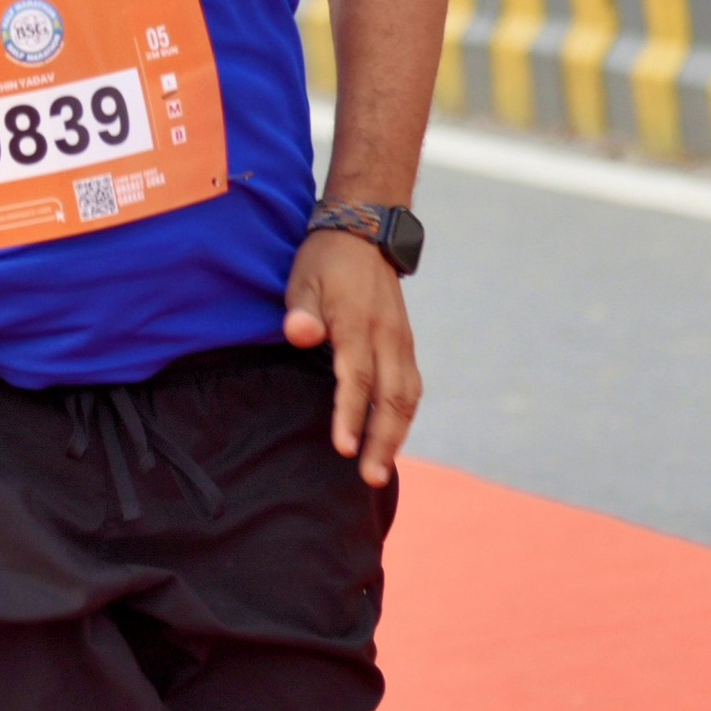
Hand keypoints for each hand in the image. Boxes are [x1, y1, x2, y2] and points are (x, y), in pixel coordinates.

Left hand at [283, 227, 420, 487]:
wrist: (364, 233)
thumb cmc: (325, 261)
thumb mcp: (303, 278)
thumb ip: (302, 311)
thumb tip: (300, 334)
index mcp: (358, 324)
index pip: (357, 378)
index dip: (350, 415)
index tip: (343, 448)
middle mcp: (387, 337)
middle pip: (391, 398)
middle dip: (382, 441)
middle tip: (370, 478)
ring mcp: (401, 341)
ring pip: (407, 396)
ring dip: (396, 435)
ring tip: (381, 470)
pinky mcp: (405, 343)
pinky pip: (410, 387)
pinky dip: (403, 417)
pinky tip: (391, 438)